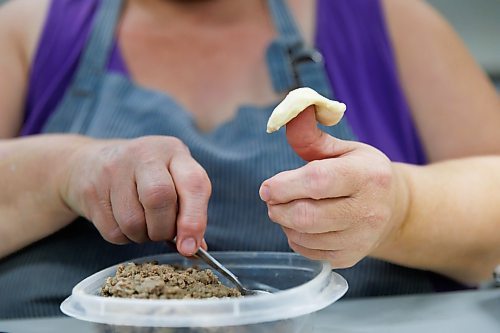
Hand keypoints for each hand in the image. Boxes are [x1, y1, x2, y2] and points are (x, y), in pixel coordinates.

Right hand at [61, 136, 210, 255]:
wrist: (90, 162)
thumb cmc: (145, 176)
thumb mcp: (173, 179)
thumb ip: (189, 210)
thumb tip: (196, 247)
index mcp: (174, 152)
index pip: (194, 183)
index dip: (194, 220)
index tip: (190, 247)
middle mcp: (145, 155)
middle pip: (159, 199)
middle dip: (164, 229)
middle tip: (163, 233)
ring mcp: (114, 170)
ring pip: (133, 221)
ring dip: (142, 236)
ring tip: (143, 224)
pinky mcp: (92, 190)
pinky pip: (113, 231)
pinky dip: (124, 237)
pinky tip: (123, 222)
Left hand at [259, 107, 408, 267]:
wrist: (396, 208)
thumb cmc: (363, 172)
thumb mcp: (345, 149)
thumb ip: (313, 136)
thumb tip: (291, 115)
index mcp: (368, 175)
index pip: (318, 182)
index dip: (285, 186)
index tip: (267, 187)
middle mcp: (369, 210)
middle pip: (307, 216)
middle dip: (278, 208)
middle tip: (272, 199)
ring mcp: (361, 238)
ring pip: (304, 236)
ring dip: (284, 223)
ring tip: (288, 208)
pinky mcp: (350, 258)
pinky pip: (308, 251)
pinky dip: (295, 238)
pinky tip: (301, 225)